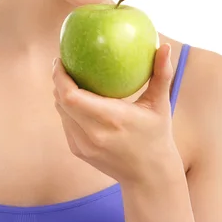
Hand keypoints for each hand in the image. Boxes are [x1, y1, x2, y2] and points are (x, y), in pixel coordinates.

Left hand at [52, 43, 181, 185]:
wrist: (148, 176)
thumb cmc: (157, 134)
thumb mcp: (161, 104)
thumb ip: (162, 74)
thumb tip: (164, 45)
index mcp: (111, 119)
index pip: (72, 96)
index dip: (61, 76)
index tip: (62, 58)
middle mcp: (93, 134)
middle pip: (61, 101)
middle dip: (58, 79)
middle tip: (64, 61)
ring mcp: (83, 146)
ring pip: (61, 112)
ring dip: (60, 93)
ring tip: (67, 75)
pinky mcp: (78, 151)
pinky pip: (66, 123)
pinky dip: (67, 108)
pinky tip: (74, 95)